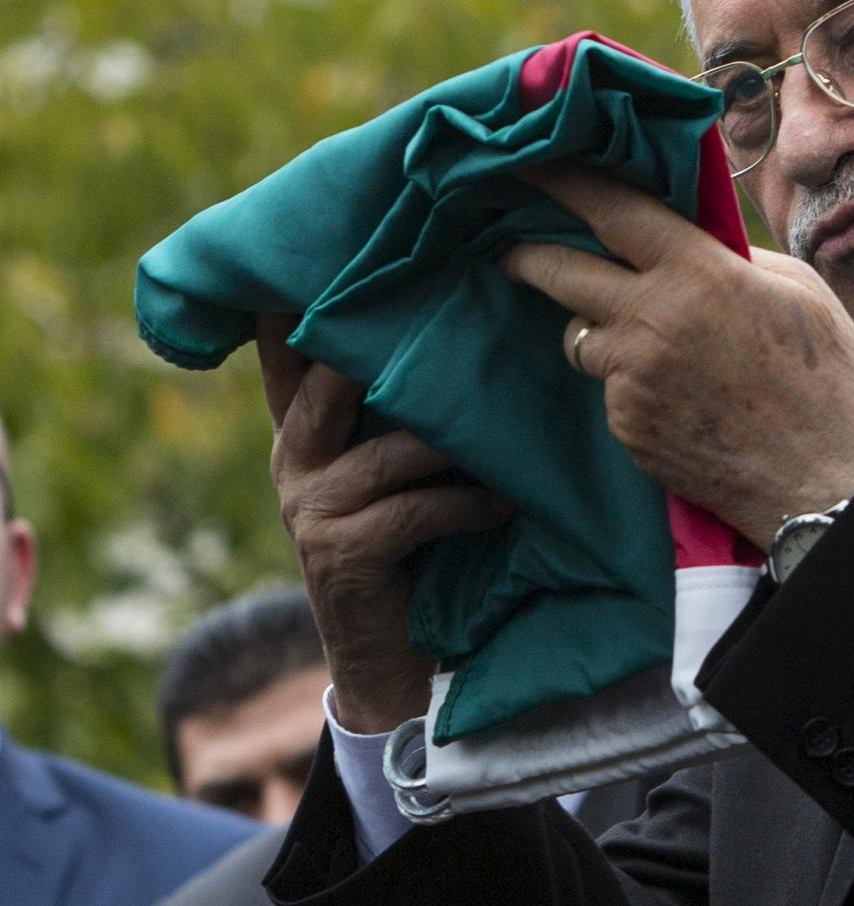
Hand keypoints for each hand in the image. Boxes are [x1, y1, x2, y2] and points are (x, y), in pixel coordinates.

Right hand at [256, 316, 511, 733]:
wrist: (393, 660)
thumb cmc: (416, 547)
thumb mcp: (403, 469)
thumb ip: (406, 411)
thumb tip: (467, 324)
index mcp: (304, 428)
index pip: (291, 349)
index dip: (306, 299)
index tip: (346, 245)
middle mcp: (294, 457)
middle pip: (333, 378)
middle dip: (389, 346)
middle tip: (452, 312)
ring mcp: (310, 506)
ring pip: (394, 448)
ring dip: (460, 443)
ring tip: (510, 436)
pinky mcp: (341, 551)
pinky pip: (417, 507)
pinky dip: (469, 504)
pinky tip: (504, 507)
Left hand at [503, 163, 853, 548]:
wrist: (825, 478)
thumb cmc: (827, 378)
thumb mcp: (798, 290)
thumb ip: (735, 258)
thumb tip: (694, 243)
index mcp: (698, 273)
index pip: (612, 211)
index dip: (565, 182)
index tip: (532, 166)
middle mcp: (651, 320)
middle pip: (559, 273)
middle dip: (527, 256)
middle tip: (513, 250)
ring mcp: (633, 378)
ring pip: (582, 338)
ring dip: (599, 332)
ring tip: (648, 346)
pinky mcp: (628, 427)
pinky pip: (612, 391)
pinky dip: (631, 388)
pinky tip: (679, 401)